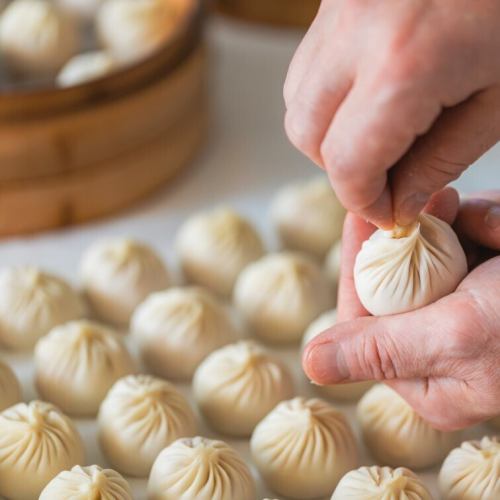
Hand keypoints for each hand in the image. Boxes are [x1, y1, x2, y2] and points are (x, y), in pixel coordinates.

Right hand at [284, 0, 499, 227]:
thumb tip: (397, 202)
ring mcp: (341, 2)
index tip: (387, 211)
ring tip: (378, 130)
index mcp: (403, 65)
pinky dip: (330, 91)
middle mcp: (356, 29)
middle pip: (305, 133)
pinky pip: (312, 60)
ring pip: (298, 96)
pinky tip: (371, 90)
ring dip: (328, 129)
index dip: (363, 201)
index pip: (346, 165)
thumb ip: (439, 161)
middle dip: (339, 167)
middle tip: (383, 173)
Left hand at [302, 188, 499, 429]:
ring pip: (433, 252)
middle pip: (396, 280)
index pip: (363, 317)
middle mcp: (441, 347)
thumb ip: (384, 350)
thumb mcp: (460, 337)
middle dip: (413, 238)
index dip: (357, 264)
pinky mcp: (494, 278)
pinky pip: (471, 239)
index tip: (359, 216)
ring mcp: (470, 309)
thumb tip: (311, 363)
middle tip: (433, 206)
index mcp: (426, 376)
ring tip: (483, 220)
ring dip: (457, 227)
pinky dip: (490, 223)